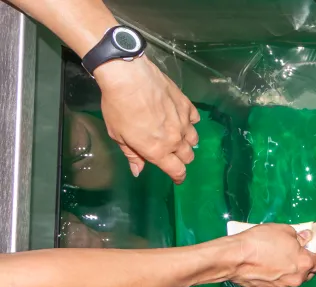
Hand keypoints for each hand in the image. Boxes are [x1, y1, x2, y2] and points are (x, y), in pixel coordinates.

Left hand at [93, 56, 198, 183]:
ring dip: (187, 142)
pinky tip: (181, 118)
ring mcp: (184, 122)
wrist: (129, 77)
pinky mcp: (187, 105)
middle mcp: (174, 139)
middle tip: (172, 154)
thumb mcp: (118, 134)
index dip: (178, 177)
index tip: (177, 178)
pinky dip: (189, 122)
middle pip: (188, 156)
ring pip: (194, 139)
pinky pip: (194, 119)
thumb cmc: (118, 106)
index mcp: (157, 150)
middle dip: (181, 159)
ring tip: (177, 137)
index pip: (177, 170)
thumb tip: (138, 171)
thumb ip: (132, 154)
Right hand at [227, 224, 315, 286]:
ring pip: (291, 279)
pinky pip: (276, 284)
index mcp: (304, 264)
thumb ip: (299, 236)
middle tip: (294, 252)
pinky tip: (264, 267)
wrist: (234, 257)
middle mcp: (296, 279)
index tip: (312, 249)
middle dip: (304, 264)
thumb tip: (306, 238)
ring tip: (276, 259)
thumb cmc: (261, 241)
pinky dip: (274, 277)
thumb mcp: (284, 230)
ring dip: (289, 271)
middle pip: (308, 273)